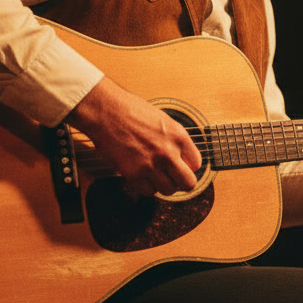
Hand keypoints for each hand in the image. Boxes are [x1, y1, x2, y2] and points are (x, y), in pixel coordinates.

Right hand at [66, 77, 201, 195]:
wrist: (106, 111)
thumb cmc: (131, 110)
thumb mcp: (163, 120)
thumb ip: (174, 140)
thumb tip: (181, 157)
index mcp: (178, 136)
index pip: (197, 164)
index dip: (188, 167)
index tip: (181, 166)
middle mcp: (168, 152)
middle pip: (188, 183)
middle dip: (181, 182)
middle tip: (173, 178)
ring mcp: (151, 165)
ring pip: (168, 190)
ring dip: (162, 185)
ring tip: (154, 175)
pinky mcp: (133, 174)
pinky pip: (148, 192)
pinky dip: (146, 187)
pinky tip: (142, 176)